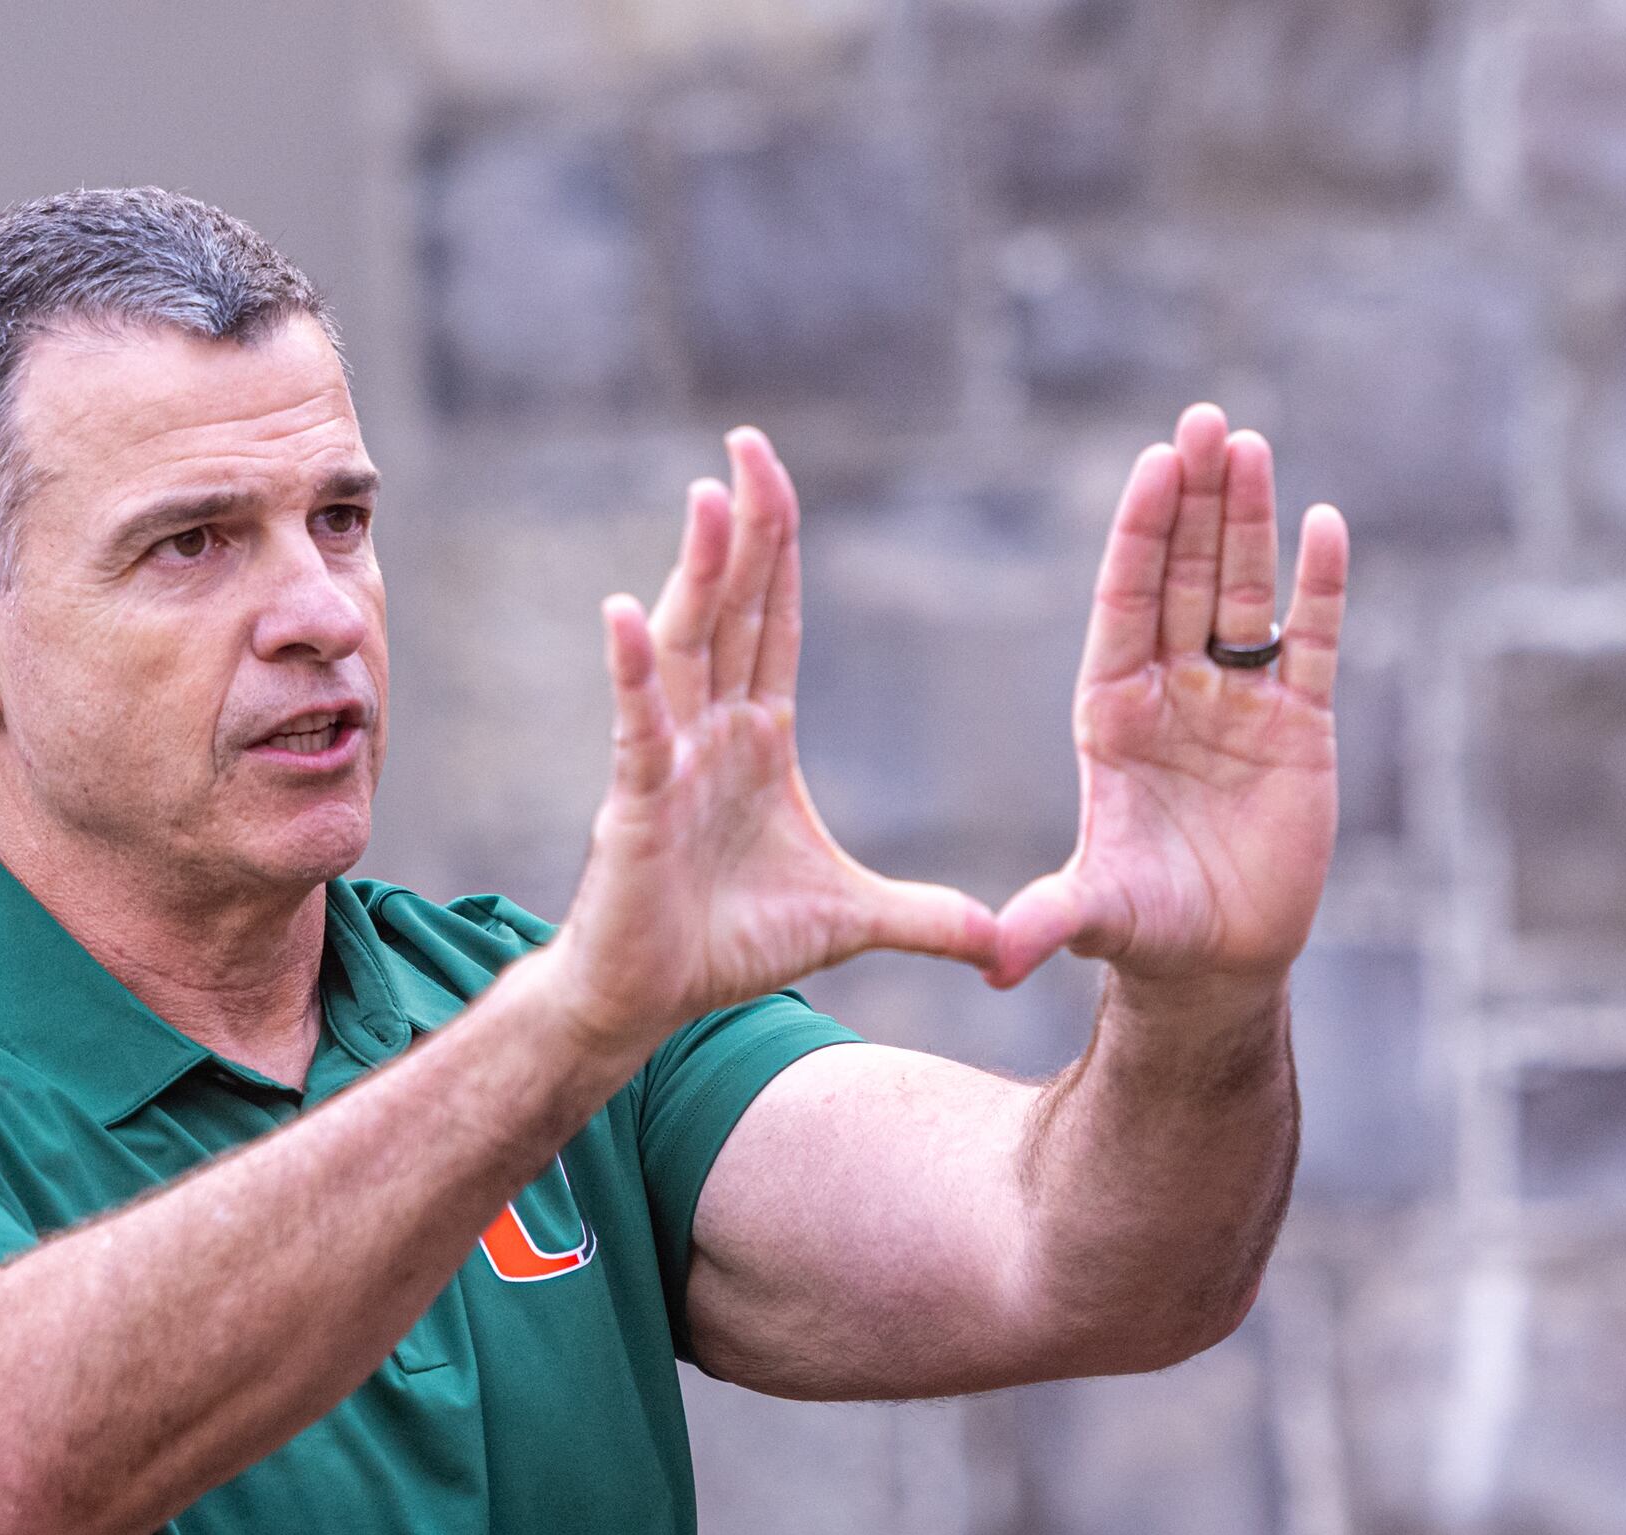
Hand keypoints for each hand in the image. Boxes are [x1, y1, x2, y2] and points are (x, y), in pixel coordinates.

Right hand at [542, 429, 996, 1055]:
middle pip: (729, 609)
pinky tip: (623, 611)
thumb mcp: (850, 920)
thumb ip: (925, 918)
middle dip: (741, 526)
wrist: (647, 1000)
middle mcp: (708, 732)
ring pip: (686, 648)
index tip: (775, 478)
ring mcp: (668, 763)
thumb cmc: (727, 946)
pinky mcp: (637, 806)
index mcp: (756, 739)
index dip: (777, 550)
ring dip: (696, 572)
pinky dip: (632, 672)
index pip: (771, 624)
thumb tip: (1002, 941)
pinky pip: (638, 728)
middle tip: (747, 443)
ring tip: (707, 496)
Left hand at [988, 405, 1345, 990]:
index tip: (1155, 466)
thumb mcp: (1095, 919)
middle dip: (1195, 500)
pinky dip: (1320, 588)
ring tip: (1250, 445)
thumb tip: (991, 963)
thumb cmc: (1146, 931)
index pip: (1127, 602)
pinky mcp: (1301, 726)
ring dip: (1249, 521)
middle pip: (1186, 576)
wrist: (1215, 962)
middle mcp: (1174, 691)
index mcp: (1113, 711)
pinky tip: (1325, 525)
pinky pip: (1314, 642)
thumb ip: (1050, 921)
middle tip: (1204, 422)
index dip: (1143, 533)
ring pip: (1244, 591)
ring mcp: (1238, 702)